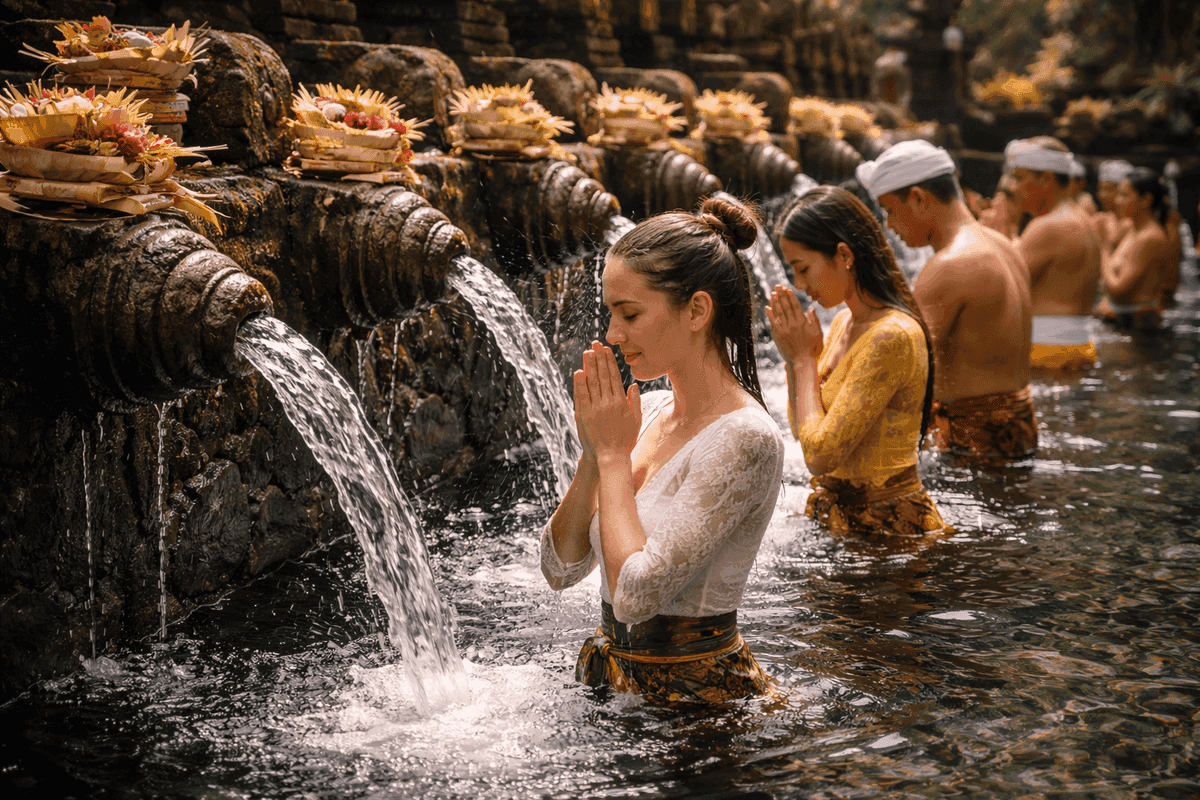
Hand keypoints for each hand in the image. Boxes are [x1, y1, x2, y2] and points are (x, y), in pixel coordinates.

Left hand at [573, 341, 640, 464]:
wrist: (610, 457)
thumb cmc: (625, 440)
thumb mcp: (636, 420)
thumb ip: (635, 402)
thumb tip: (632, 385)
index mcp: (621, 402)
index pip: (613, 376)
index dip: (609, 361)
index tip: (606, 350)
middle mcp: (607, 403)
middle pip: (602, 375)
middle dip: (598, 358)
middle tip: (595, 344)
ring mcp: (594, 409)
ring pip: (591, 383)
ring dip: (589, 366)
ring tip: (587, 352)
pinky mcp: (583, 416)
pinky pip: (581, 396)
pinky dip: (579, 383)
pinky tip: (579, 372)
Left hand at [766, 285, 822, 362]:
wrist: (802, 360)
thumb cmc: (811, 346)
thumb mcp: (817, 332)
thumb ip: (814, 320)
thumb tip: (811, 308)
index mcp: (802, 322)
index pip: (795, 306)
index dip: (791, 296)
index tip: (787, 289)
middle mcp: (792, 324)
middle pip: (786, 306)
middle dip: (781, 295)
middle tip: (777, 286)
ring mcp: (784, 329)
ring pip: (779, 312)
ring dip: (775, 302)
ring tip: (772, 293)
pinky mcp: (778, 335)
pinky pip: (773, 322)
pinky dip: (770, 314)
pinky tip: (767, 307)